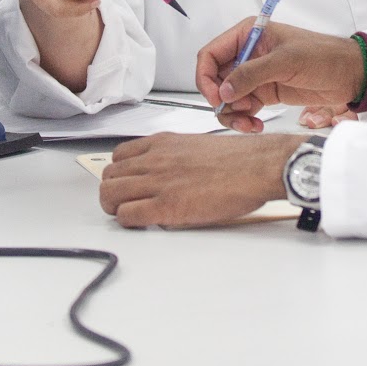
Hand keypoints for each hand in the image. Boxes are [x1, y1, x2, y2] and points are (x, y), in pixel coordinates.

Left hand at [100, 132, 302, 227]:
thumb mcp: (196, 146)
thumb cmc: (238, 159)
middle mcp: (155, 159)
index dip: (120, 173)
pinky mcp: (165, 205)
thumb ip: (173, 156)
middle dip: (113, 192)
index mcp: (162, 143)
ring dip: (116, 207)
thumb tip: (165, 174)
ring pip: (110, 194)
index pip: (119, 156)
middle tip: (125, 203)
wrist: (257, 166)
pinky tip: (142, 222)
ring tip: (131, 214)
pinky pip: (127, 215)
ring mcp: (158, 181)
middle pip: (109, 176)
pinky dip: (129, 221)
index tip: (127, 184)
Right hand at [194, 19, 364, 132]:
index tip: (217, 97)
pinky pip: (242, 108)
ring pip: (227, 98)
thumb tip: (225, 90)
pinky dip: (244, 119)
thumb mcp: (286, 61)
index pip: (211, 54)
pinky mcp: (263, 93)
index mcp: (248, 34)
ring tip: (249, 123)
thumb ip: (252, 74)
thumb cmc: (323, 56)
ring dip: (233, 114)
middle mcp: (247, 54)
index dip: (206, 77)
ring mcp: (254, 75)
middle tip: (237, 112)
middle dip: (221, 100)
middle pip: (215, 80)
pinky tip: (256, 125)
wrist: (349, 75)